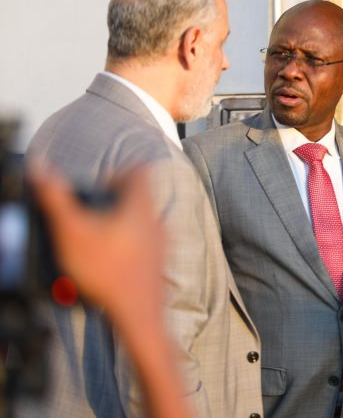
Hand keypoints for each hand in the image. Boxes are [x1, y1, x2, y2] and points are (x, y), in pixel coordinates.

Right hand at [29, 165, 190, 417]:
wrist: (138, 316)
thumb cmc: (108, 273)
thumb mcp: (72, 231)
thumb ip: (55, 198)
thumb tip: (40, 168)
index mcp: (141, 206)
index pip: (138, 170)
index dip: (115, 173)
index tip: (97, 189)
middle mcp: (157, 221)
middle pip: (136, 197)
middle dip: (110, 203)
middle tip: (87, 217)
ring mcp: (162, 244)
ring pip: (138, 224)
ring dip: (115, 227)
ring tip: (92, 244)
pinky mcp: (158, 265)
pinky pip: (141, 247)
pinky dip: (123, 249)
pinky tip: (105, 266)